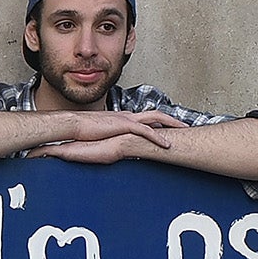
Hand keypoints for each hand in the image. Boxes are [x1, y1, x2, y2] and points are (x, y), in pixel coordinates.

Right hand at [25, 110, 187, 163]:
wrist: (74, 124)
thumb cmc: (82, 130)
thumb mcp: (98, 133)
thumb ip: (106, 136)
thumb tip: (107, 142)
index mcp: (121, 117)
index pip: (143, 117)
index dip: (156, 121)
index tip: (166, 125)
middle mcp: (127, 115)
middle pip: (154, 114)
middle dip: (170, 119)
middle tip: (183, 125)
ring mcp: (127, 119)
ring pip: (155, 118)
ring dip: (170, 124)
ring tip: (183, 130)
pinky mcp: (124, 126)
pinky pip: (146, 131)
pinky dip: (158, 137)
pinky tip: (167, 145)